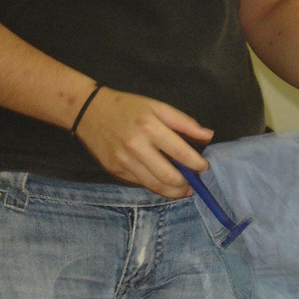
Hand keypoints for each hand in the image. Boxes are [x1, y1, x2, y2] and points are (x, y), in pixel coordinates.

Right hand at [73, 87, 212, 196]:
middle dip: (187, 183)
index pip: (180, 153)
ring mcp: (124, 161)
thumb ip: (184, 122)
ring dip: (174, 192)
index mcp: (150, 127)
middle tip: (194, 182)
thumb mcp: (157, 106)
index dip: (196, 164)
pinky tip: (163, 183)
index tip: (204, 167)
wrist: (89, 111)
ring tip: (183, 189)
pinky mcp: (115, 171)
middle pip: (169, 176)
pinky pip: (141, 184)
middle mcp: (137, 147)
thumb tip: (209, 136)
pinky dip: (156, 186)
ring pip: (155, 186)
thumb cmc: (127, 107)